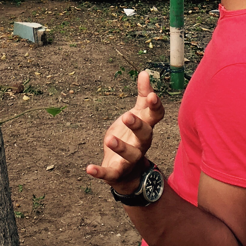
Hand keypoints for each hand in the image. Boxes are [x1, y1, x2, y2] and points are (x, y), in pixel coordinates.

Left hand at [86, 70, 164, 190]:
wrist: (129, 172)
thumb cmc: (133, 137)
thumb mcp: (138, 115)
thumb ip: (143, 95)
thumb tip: (145, 72)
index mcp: (146, 127)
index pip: (155, 116)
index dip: (155, 106)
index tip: (151, 96)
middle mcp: (141, 144)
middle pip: (145, 135)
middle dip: (137, 125)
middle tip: (127, 116)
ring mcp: (130, 159)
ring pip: (130, 155)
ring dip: (120, 147)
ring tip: (109, 139)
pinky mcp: (117, 172)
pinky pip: (110, 173)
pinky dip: (100, 172)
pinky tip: (89, 168)